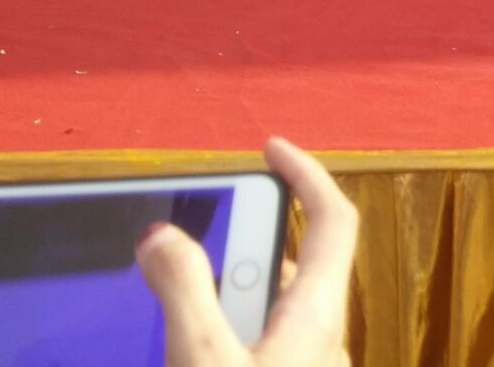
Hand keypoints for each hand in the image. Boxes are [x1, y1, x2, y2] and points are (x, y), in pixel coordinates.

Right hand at [137, 138, 357, 366]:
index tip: (270, 148)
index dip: (306, 174)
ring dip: (228, 301)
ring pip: (273, 315)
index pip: (332, 219)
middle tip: (183, 250)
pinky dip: (227, 336)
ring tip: (168, 314)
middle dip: (241, 249)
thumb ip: (184, 291)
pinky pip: (261, 349)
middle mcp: (323, 340)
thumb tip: (160, 234)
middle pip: (292, 268)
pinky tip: (182, 356)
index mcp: (318, 316)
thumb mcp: (204, 358)